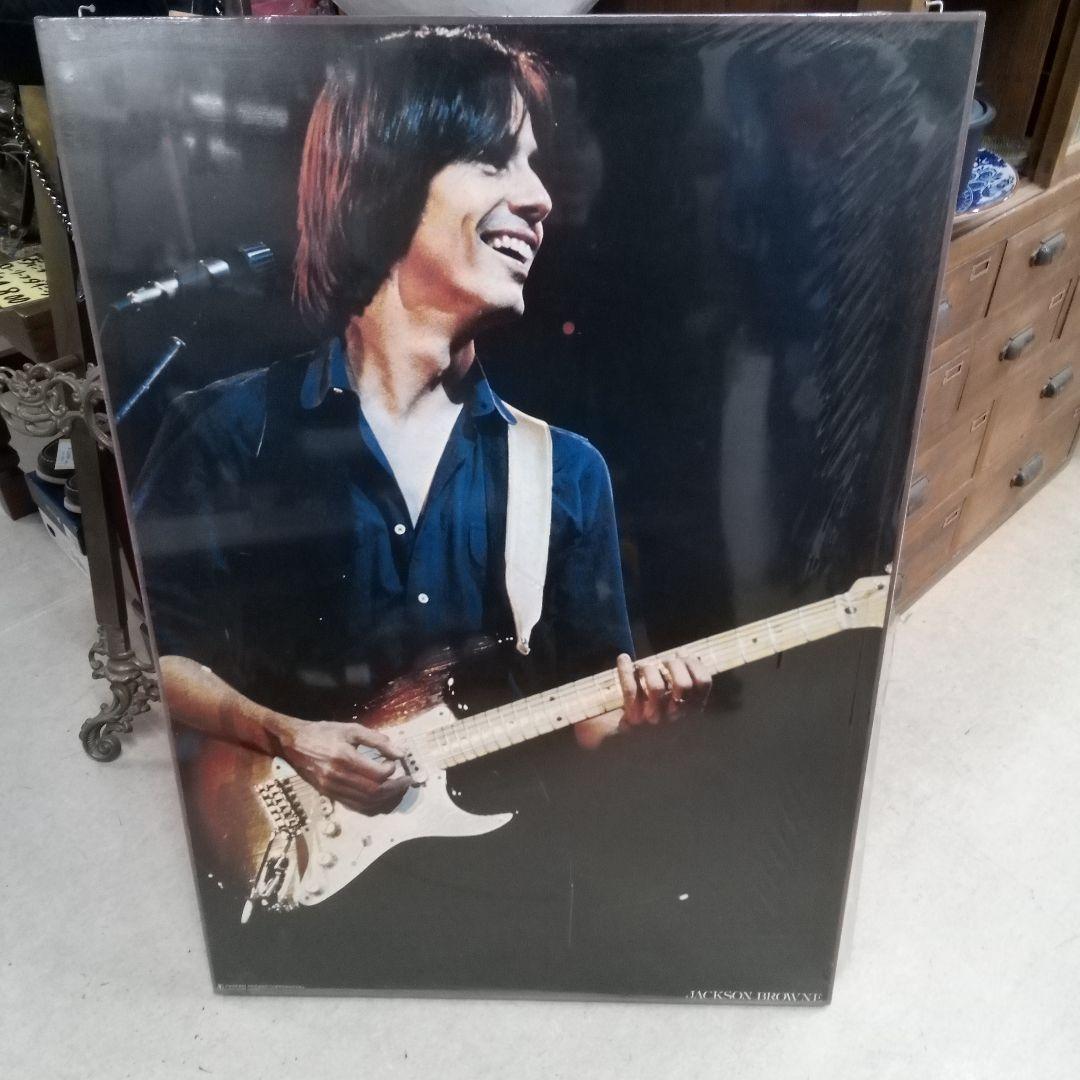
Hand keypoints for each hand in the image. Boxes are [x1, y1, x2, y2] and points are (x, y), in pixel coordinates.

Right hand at [277, 720, 411, 813]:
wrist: (294, 743)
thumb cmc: (324, 732)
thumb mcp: (351, 729)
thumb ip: (377, 741)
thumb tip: (401, 753)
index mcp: (344, 757)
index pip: (377, 774)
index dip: (392, 770)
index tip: (396, 762)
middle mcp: (338, 777)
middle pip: (374, 792)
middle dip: (395, 789)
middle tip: (406, 781)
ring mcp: (333, 789)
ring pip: (366, 803)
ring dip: (386, 800)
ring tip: (398, 790)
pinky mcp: (330, 795)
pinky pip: (355, 807)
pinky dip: (372, 806)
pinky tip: (381, 798)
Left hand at [616, 652, 710, 728]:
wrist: (626, 741)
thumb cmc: (655, 713)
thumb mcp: (675, 699)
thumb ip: (682, 676)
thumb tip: (682, 653)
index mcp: (691, 708)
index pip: (703, 682)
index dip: (694, 665)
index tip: (681, 656)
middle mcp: (677, 715)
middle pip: (684, 684)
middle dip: (673, 664)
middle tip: (664, 663)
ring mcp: (656, 718)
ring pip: (657, 687)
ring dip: (649, 670)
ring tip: (643, 668)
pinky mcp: (634, 718)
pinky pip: (630, 691)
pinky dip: (625, 670)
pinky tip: (623, 658)